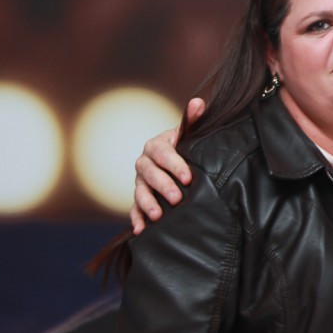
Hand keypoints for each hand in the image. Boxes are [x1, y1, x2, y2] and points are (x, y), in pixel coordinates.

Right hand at [130, 98, 205, 233]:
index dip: (174, 165)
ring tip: (158, 217)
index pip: (162, 153)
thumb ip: (193, 120)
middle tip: (177, 198)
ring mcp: (140, 181)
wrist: (177, 160)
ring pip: (140, 192)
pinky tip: (141, 230)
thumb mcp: (189, 134)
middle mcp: (144, 162)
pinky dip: (136, 219)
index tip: (188, 177)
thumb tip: (198, 102)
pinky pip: (134, 208)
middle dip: (163, 186)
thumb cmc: (186, 146)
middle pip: (149, 174)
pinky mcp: (139, 197)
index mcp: (157, 145)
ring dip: (148, 204)